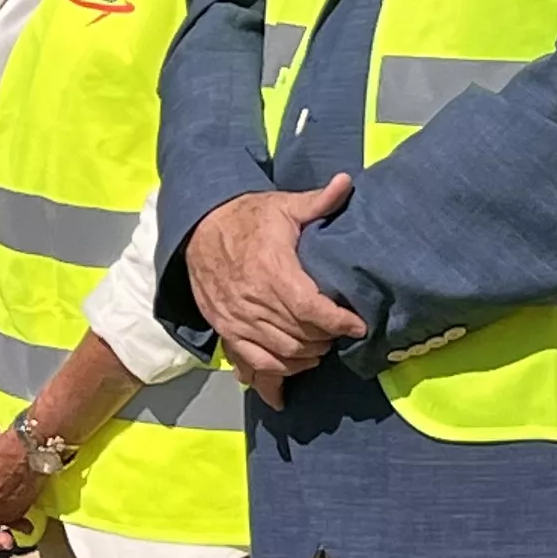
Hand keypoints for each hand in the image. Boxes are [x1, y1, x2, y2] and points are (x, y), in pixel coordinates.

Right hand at [183, 177, 362, 402]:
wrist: (197, 230)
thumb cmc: (247, 218)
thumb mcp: (282, 206)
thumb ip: (317, 202)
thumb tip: (347, 182)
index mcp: (271, 270)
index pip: (310, 308)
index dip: (338, 322)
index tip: (358, 325)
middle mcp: (253, 301)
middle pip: (299, 336)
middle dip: (327, 339)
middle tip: (342, 332)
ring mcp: (237, 321)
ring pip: (280, 354)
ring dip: (307, 358)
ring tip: (323, 347)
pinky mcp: (226, 331)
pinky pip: (251, 364)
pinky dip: (274, 375)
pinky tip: (292, 374)